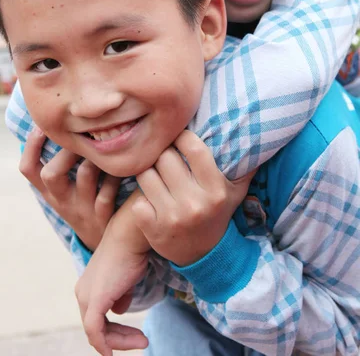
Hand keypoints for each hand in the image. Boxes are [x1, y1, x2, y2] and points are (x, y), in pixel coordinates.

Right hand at [19, 127, 120, 250]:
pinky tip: (123, 165)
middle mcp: (62, 201)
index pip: (28, 169)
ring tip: (106, 143)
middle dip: (66, 150)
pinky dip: (115, 176)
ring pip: (85, 175)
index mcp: (49, 192)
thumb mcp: (66, 190)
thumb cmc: (86, 204)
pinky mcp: (104, 216)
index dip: (31, 146)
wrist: (106, 245)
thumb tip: (60, 123)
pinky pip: (109, 191)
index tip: (41, 125)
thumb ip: (61, 162)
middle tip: (82, 135)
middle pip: (51, 174)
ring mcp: (83, 209)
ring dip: (96, 156)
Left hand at [75, 209, 149, 355]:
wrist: (130, 234)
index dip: (116, 332)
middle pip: (96, 328)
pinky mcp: (94, 300)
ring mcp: (86, 296)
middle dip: (120, 338)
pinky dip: (104, 344)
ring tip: (143, 340)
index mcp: (88, 287)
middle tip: (143, 340)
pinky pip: (95, 331)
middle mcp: (82, 293)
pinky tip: (113, 352)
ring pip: (97, 332)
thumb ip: (120, 294)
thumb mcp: (126, 277)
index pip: (98, 319)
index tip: (136, 336)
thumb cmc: (131, 251)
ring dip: (120, 341)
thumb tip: (119, 310)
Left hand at [133, 130, 255, 265]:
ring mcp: (172, 217)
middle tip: (165, 157)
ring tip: (155, 175)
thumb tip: (252, 135)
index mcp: (215, 190)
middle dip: (163, 154)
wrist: (205, 256)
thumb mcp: (236, 191)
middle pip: (165, 157)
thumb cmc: (218, 214)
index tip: (179, 138)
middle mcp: (194, 203)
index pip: (193, 148)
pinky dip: (141, 199)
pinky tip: (150, 200)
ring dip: (148, 173)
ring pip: (146, 175)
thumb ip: (244, 164)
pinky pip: (138, 200)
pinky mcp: (154, 229)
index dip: (182, 137)